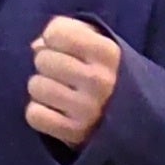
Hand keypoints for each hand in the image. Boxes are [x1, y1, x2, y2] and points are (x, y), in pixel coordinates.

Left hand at [26, 15, 120, 147]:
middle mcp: (100, 80)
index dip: (54, 37)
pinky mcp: (74, 132)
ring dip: (42, 90)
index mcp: (108, 52)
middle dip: (47, 64)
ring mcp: (87, 109)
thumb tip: (37, 46)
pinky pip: (34, 115)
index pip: (56, 32)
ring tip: (60, 93)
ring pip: (36, 86)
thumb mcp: (99, 43)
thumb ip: (69, 32)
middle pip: (42, 59)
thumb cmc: (104, 73)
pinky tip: (55, 112)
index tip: (65, 48)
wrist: (130, 121)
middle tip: (62, 74)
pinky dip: (39, 113)